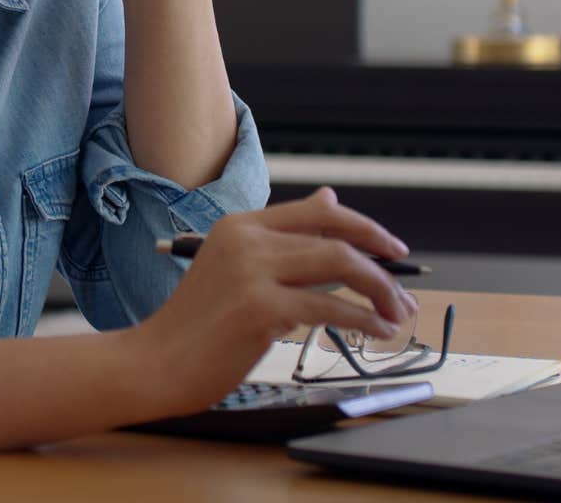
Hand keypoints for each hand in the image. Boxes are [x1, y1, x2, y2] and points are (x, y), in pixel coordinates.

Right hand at [126, 188, 417, 416]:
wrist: (156, 362)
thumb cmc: (196, 324)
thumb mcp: (234, 267)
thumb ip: (281, 238)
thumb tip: (329, 198)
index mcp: (241, 225)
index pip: (318, 211)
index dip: (364, 226)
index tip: (393, 248)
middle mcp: (247, 240)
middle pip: (336, 238)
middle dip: (382, 267)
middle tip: (404, 293)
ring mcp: (252, 272)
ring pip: (340, 267)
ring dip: (380, 291)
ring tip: (397, 314)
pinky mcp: (260, 309)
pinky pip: (330, 309)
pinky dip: (363, 320)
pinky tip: (376, 331)